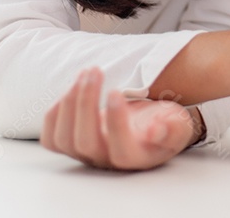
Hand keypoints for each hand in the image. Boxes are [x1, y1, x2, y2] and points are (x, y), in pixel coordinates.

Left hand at [41, 67, 202, 170]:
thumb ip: (173, 129)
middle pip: (84, 142)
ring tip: (86, 73)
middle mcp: (106, 159)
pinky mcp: (70, 143)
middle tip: (96, 70)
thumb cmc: (164, 124)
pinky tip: (72, 89)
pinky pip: (50, 138)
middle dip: (85, 102)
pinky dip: (55, 112)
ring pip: (63, 139)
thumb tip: (157, 130)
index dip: (116, 122)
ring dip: (69, 102)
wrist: (150, 125)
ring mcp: (85, 153)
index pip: (120, 149)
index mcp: (135, 157)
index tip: (117, 91)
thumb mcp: (178, 125)